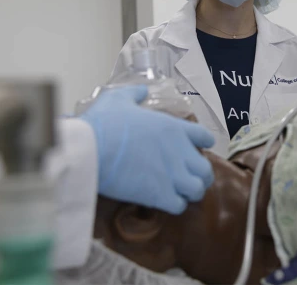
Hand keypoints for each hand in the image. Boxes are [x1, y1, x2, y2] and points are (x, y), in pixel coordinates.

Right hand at [80, 85, 214, 213]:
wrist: (90, 149)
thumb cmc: (105, 122)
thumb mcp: (119, 99)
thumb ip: (135, 93)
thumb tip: (142, 90)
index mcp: (174, 128)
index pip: (205, 137)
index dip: (203, 144)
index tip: (197, 148)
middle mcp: (180, 152)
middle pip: (206, 169)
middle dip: (200, 175)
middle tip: (189, 176)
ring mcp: (172, 175)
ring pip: (198, 190)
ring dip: (190, 192)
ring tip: (179, 191)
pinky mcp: (159, 195)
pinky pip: (179, 206)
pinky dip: (174, 205)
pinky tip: (164, 201)